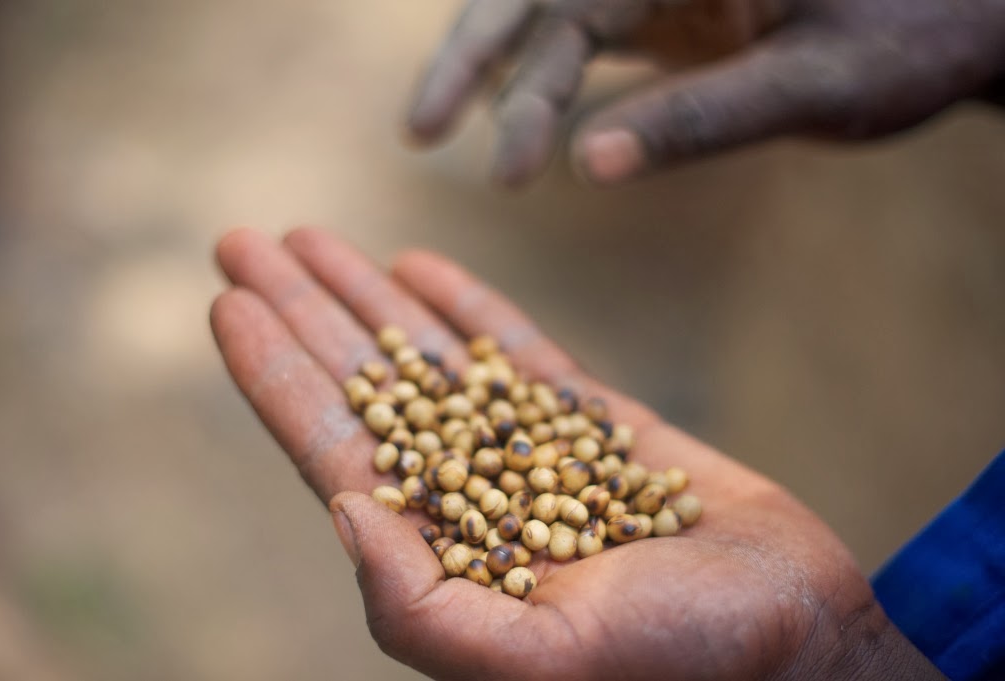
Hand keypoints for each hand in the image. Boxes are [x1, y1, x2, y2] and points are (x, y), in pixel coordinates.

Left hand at [211, 227, 943, 680]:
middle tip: (243, 244)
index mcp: (441, 552)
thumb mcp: (536, 662)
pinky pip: (514, 352)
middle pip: (364, 385)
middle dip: (303, 313)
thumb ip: (419, 606)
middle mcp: (472, 495)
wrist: (796, 638)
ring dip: (367, 296)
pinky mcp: (591, 425)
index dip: (276, 375)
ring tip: (313, 238)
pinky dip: (466, 306)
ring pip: (429, 358)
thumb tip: (341, 511)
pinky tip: (419, 267)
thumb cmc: (675, 666)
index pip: (333, 447)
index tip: (227, 303)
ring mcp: (528, 452)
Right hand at [405, 0, 1004, 186]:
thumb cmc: (915, 38)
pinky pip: (592, 38)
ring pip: (555, 19)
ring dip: (505, 76)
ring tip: (448, 131)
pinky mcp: (678, 12)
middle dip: (472, 59)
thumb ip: (699, 119)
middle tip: (416, 132)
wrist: (972, 19)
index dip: (491, 63)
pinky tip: (524, 122)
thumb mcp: (815, 84)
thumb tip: (579, 167)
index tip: (455, 143)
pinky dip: (551, 80)